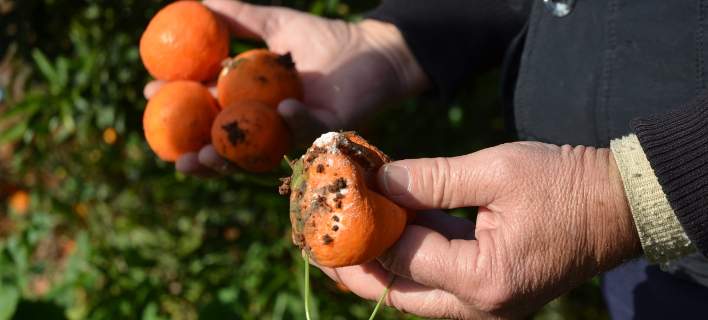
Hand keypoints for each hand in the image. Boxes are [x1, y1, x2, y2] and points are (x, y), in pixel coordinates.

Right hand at [143, 0, 428, 175]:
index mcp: (251, 102)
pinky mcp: (325, 134)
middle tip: (175, 157)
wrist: (372, 47)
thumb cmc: (323, 39)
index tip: (149, 95)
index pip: (207, 112)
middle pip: (225, 147)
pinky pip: (306, 132)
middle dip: (197, 156)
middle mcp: (268, 125)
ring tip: (206, 155)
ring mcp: (294, 134)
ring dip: (230, 158)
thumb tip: (194, 1)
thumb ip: (237, 18)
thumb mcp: (274, 24)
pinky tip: (282, 111)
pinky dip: (293, 122)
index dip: (177, 110)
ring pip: (258, 154)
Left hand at [314, 142, 640, 318]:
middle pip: (399, 292)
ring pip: (415, 292)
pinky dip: (410, 260)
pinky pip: (438, 283)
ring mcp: (489, 303)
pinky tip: (386, 234)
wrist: (619, 204)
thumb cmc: (565, 183)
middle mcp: (484, 305)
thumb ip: (432, 179)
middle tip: (316, 244)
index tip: (334, 198)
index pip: (402, 257)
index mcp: (484, 279)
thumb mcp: (496, 170)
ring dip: (379, 264)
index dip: (364, 226)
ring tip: (340, 239)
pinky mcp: (492, 291)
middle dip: (355, 268)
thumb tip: (380, 181)